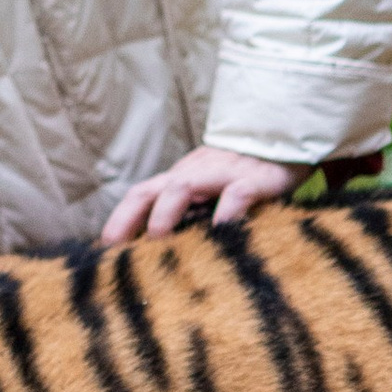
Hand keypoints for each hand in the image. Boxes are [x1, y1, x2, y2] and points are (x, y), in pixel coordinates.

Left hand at [101, 145, 302, 246]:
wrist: (288, 139)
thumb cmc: (245, 175)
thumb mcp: (213, 193)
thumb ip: (192, 214)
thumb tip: (163, 252)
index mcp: (182, 178)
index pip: (141, 195)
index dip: (120, 220)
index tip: (103, 250)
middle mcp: (196, 174)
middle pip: (151, 189)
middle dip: (128, 218)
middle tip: (117, 251)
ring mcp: (224, 175)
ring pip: (183, 186)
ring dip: (164, 213)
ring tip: (156, 241)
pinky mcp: (256, 180)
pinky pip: (237, 194)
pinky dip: (225, 213)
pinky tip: (220, 235)